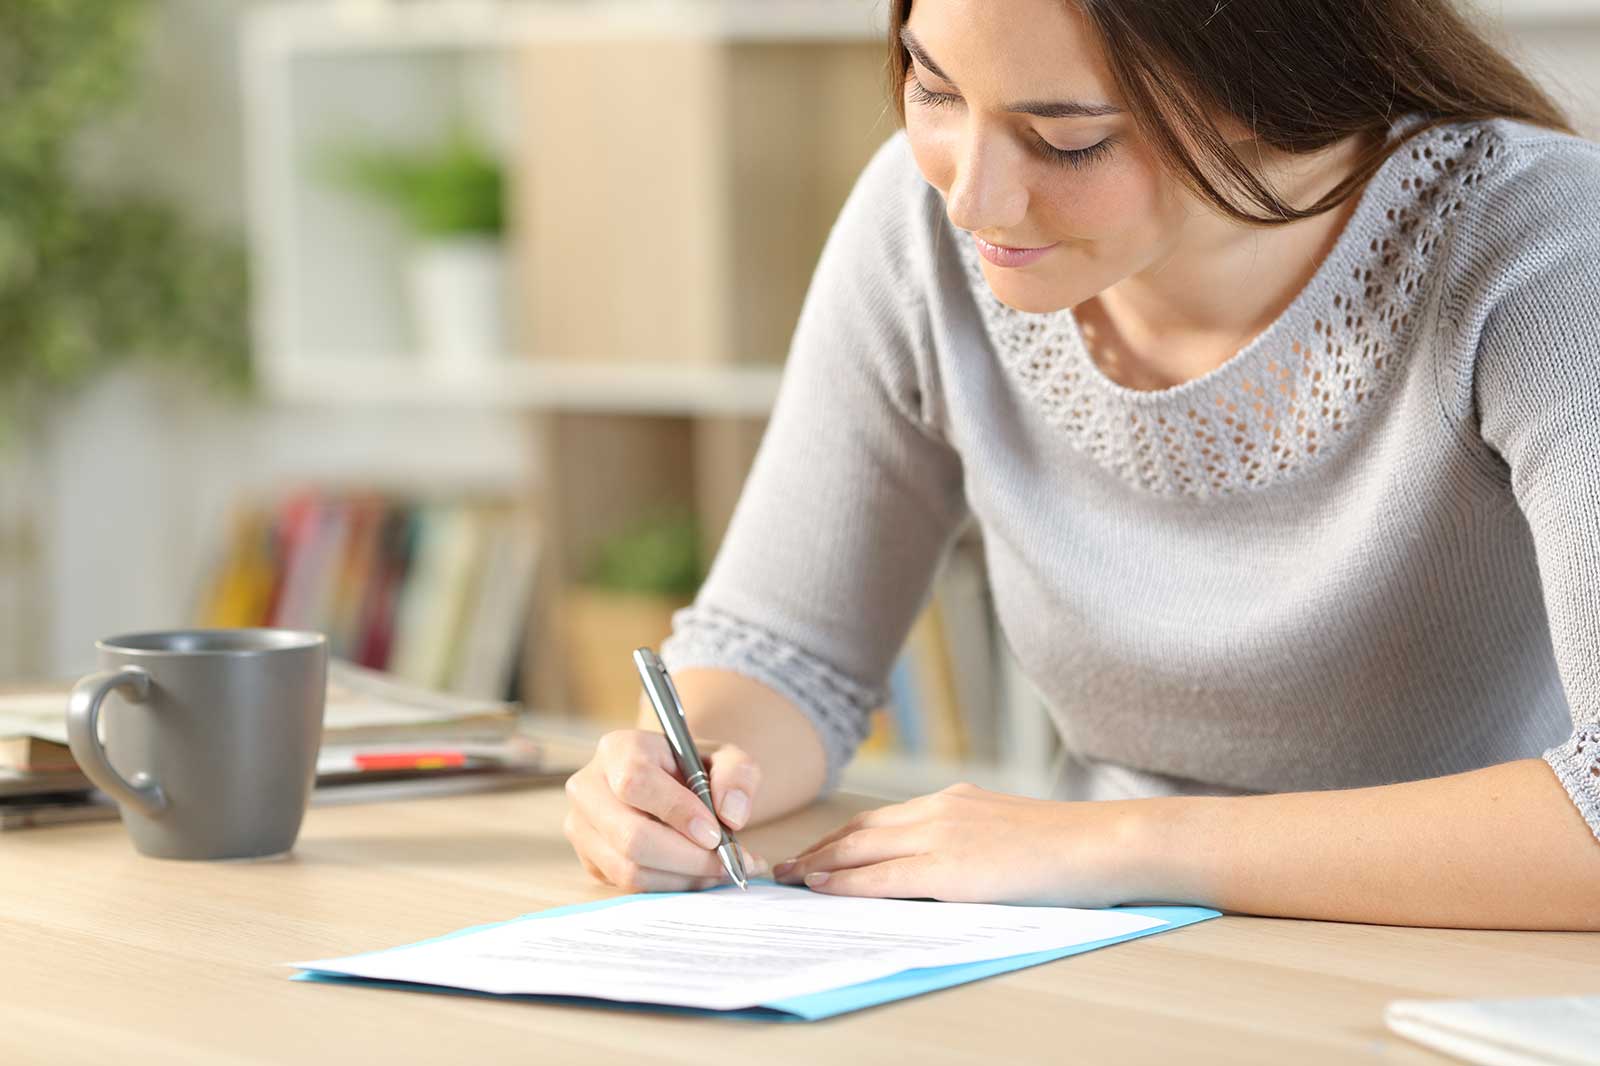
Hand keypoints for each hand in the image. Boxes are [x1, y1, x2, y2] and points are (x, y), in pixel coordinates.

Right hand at [563, 728, 771, 892]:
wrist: (670, 786)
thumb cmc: (695, 770)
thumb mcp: (725, 758)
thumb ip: (737, 775)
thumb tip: (731, 815)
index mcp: (618, 749)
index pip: (635, 782)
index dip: (677, 812)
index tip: (715, 833)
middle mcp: (589, 788)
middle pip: (630, 836)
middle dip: (687, 857)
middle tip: (727, 861)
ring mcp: (582, 828)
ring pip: (629, 869)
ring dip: (683, 877)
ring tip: (720, 868)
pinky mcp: (590, 860)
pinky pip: (629, 887)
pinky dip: (671, 887)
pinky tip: (698, 874)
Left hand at [772, 782, 1149, 905]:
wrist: (1103, 844)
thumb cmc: (1067, 848)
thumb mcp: (1005, 833)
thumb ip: (968, 842)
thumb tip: (942, 869)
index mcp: (953, 801)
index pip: (879, 819)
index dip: (840, 838)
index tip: (811, 853)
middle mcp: (940, 810)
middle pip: (859, 830)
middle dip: (817, 850)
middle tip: (782, 867)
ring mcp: (944, 836)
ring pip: (862, 849)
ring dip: (819, 865)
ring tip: (789, 880)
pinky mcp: (952, 868)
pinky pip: (885, 876)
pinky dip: (847, 882)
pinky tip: (822, 889)